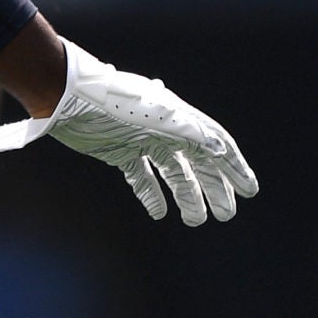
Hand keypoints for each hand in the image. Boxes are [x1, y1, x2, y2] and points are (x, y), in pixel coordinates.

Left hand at [0, 39, 257, 226]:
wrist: (67, 97)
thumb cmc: (114, 102)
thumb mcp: (158, 117)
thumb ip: (190, 133)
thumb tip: (223, 149)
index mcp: (180, 119)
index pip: (216, 145)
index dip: (235, 167)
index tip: (250, 190)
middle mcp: (165, 130)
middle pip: (197, 163)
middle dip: (215, 188)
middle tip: (226, 215)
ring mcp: (143, 141)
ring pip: (173, 173)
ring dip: (187, 196)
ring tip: (196, 220)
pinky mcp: (120, 151)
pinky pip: (142, 177)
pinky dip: (152, 195)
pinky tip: (160, 213)